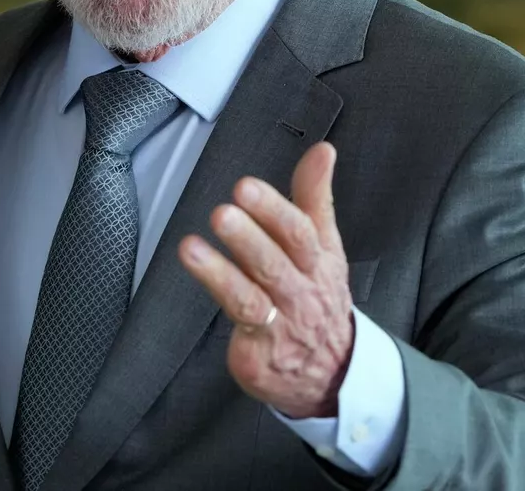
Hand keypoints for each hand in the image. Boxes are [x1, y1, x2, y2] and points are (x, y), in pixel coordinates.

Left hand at [177, 141, 352, 419]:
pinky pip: (240, 333)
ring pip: (250, 298)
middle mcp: (301, 293)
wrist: (335, 374)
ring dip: (220, 274)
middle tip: (222, 213)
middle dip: (248, 239)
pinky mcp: (259, 355)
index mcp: (317, 263)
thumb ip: (315, 197)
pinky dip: (220, 312)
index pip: (299, 233)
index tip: (245, 186)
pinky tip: (198, 287)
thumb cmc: (318, 297)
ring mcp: (281, 327)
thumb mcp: (325, 247)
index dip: (273, 209)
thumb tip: (322, 149)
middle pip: (275, 264)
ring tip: (190, 248)